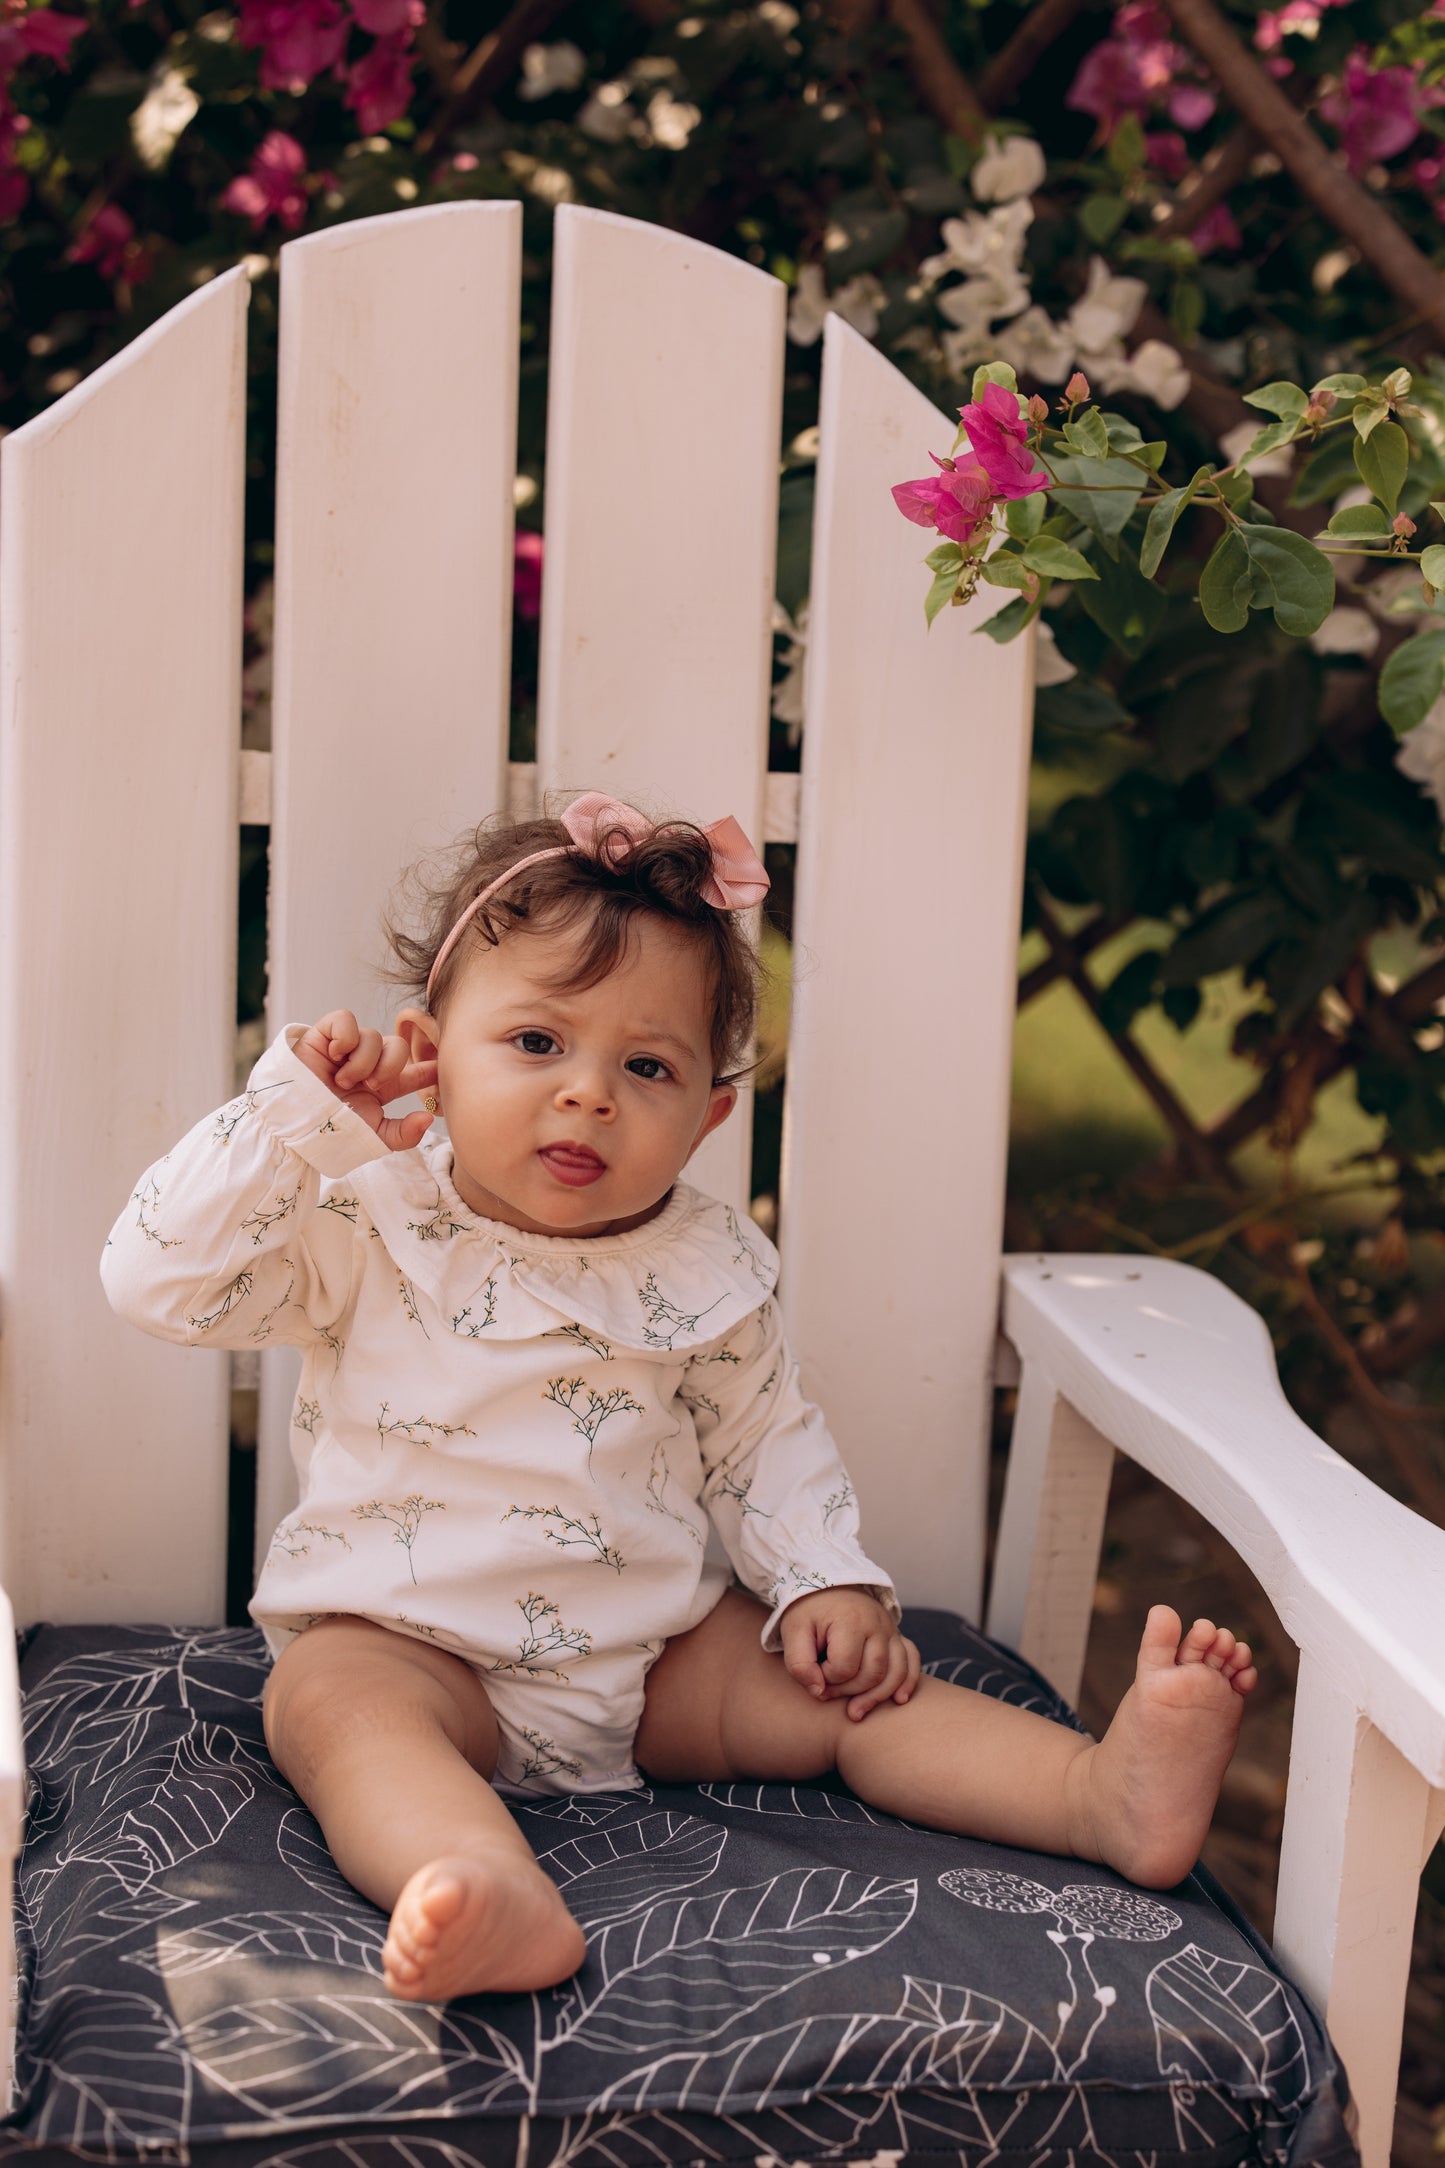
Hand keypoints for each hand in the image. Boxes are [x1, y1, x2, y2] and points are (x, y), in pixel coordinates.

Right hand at [295, 1010, 438, 1153]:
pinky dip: (345, 1036)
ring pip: (373, 1035)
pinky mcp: (323, 1035)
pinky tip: (336, 1055)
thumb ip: (404, 1134)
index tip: (442, 1066)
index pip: (412, 1072)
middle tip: (373, 1085)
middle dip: (390, 1066)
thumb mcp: (372, 1138)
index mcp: (380, 1087)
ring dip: (363, 1060)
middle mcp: (366, 1065)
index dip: (429, 1067)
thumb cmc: (328, 1132)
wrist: (293, 1125)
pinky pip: (345, 1019)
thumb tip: (429, 1118)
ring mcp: (345, 1050)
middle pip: (397, 1047)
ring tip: (344, 1079)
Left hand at [779, 1586, 921, 1721]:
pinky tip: (898, 1700)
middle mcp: (878, 1624)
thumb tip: (818, 1692)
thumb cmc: (808, 1611)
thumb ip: (799, 1664)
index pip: (845, 1667)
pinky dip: (908, 1681)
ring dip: (878, 1696)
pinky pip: (912, 1659)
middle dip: (849, 1691)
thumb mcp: (794, 1632)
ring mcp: (891, 1629)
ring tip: (856, 1714)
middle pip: (873, 1673)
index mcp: (851, 1621)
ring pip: (896, 1671)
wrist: (825, 1584)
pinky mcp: (896, 1635)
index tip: (813, 1672)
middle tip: (827, 1693)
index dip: (826, 1678)